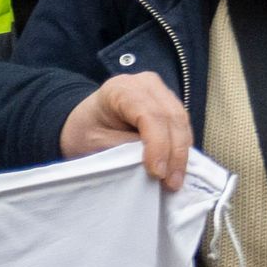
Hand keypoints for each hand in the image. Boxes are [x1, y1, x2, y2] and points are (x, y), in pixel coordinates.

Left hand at [58, 73, 189, 189]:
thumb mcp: (96, 143)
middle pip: (172, 117)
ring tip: (175, 179)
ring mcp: (162, 92)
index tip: (157, 173)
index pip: (150, 115)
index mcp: (121, 89)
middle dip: (175, 152)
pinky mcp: (170, 104)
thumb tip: (157, 163)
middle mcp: (147, 84)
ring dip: (181, 152)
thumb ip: (126, 149)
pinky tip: (176, 167)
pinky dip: (180, 147)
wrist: (84, 122)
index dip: (158, 145)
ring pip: (182, 122)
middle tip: (172, 182)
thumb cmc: (84, 132)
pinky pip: (182, 126)